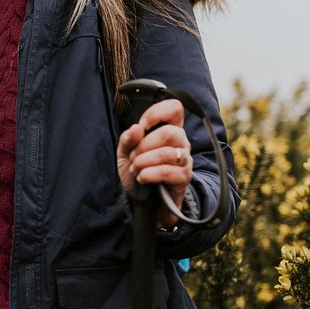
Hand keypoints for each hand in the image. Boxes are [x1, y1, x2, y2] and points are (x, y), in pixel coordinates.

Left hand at [116, 98, 192, 228]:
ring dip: (144, 161)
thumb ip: (128, 139)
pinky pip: (169, 172)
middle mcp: (180, 142)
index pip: (174, 108)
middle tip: (134, 156)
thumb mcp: (125, 152)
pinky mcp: (183, 179)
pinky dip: (150, 174)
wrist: (141, 200)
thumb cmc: (138, 170)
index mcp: (168, 129)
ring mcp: (184, 160)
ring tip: (136, 169)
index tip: (141, 127)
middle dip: (145, 145)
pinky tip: (142, 178)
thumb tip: (136, 129)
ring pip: (168, 153)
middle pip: (170, 132)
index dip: (157, 113)